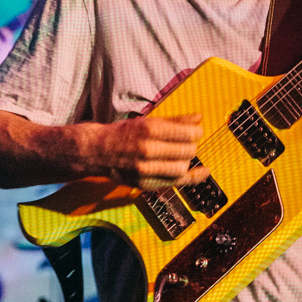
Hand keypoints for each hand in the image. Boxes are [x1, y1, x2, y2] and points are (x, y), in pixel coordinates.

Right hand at [86, 113, 208, 189]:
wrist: (98, 151)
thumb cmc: (124, 133)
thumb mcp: (148, 121)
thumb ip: (175, 121)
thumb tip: (198, 117)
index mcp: (149, 130)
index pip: (188, 134)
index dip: (197, 132)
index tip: (197, 130)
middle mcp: (148, 150)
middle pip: (187, 151)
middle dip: (192, 146)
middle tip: (189, 142)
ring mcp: (145, 169)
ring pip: (182, 168)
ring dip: (188, 161)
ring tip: (183, 155)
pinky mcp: (144, 184)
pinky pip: (174, 183)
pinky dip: (192, 178)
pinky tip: (203, 173)